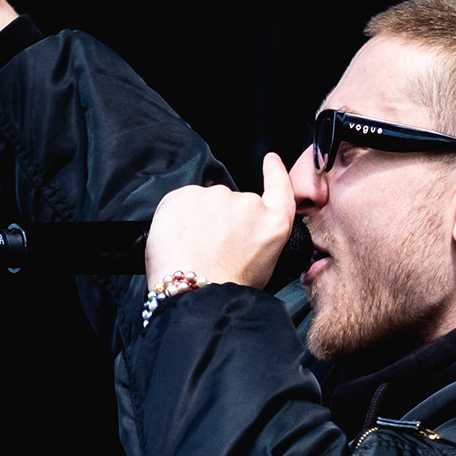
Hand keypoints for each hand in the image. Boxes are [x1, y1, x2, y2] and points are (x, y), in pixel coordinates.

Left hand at [148, 154, 300, 293]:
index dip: (274, 171)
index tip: (270, 160)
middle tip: (209, 250)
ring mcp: (216, 196)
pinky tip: (178, 241)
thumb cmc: (227, 289)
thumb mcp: (263, 267)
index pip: (279, 187)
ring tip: (192, 251)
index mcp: (273, 223)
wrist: (196, 295)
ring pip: (203, 203)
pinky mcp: (186, 194)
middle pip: (231, 202)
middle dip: (219, 220)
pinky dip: (176, 218)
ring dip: (196, 219)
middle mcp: (248, 203)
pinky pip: (179, 202)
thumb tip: (239, 233)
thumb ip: (257, 238)